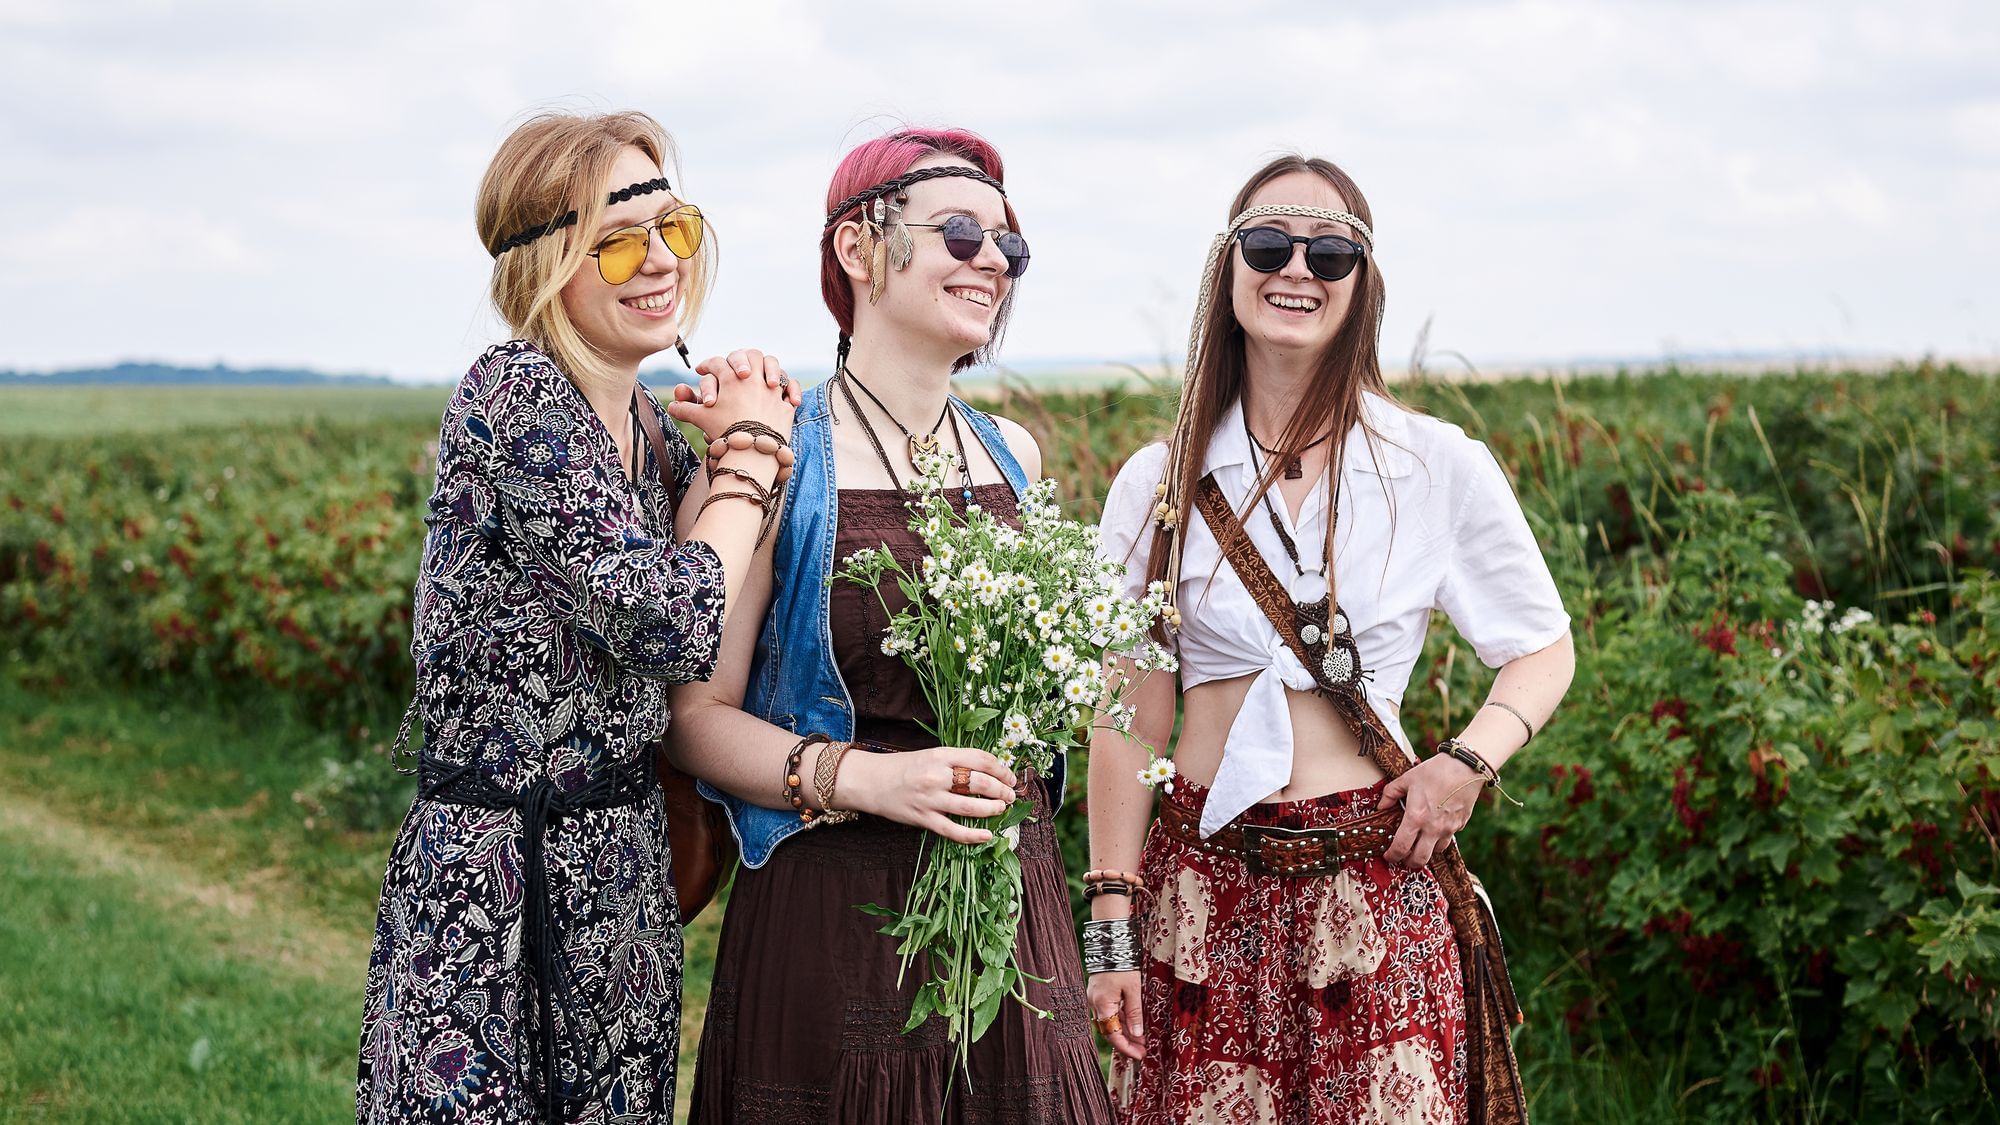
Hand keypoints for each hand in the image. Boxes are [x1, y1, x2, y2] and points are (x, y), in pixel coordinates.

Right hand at [664, 348, 798, 440]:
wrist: (752, 450)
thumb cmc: (725, 432)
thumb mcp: (702, 418)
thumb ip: (686, 409)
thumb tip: (671, 406)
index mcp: (731, 378)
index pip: (717, 363)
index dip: (707, 365)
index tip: (702, 369)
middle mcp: (753, 379)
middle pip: (749, 355)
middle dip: (741, 358)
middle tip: (736, 368)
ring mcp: (772, 390)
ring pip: (773, 365)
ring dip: (769, 367)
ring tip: (764, 376)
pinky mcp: (786, 404)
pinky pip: (791, 388)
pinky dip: (790, 390)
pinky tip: (787, 396)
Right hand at [839, 746, 1016, 844]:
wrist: (871, 781)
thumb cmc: (903, 767)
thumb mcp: (931, 755)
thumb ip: (956, 761)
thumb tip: (989, 772)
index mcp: (940, 755)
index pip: (980, 759)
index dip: (1001, 769)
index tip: (1009, 776)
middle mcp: (937, 776)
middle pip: (980, 782)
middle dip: (1001, 790)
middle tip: (1010, 794)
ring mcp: (930, 799)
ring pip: (971, 807)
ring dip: (992, 809)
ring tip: (1001, 809)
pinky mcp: (924, 819)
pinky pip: (953, 831)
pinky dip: (973, 835)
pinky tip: (987, 835)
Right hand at [1087, 967, 1144, 1059]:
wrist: (1109, 943)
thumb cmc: (1122, 964)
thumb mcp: (1133, 989)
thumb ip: (1134, 1013)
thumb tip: (1137, 1034)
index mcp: (1103, 1005)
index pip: (1113, 1035)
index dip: (1127, 1048)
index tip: (1140, 1055)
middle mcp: (1095, 1004)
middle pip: (1110, 1031)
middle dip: (1126, 1043)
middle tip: (1142, 1052)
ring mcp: (1095, 999)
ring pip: (1110, 1023)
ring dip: (1124, 1033)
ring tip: (1140, 1041)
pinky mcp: (1098, 994)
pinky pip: (1109, 1013)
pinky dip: (1120, 1021)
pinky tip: (1131, 1026)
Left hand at [1377, 755, 1483, 868]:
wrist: (1465, 767)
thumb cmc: (1435, 771)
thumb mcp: (1407, 779)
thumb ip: (1390, 794)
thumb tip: (1380, 806)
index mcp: (1416, 817)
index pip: (1401, 847)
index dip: (1392, 856)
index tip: (1388, 856)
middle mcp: (1433, 828)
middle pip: (1419, 859)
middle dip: (1409, 862)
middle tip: (1403, 856)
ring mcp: (1449, 828)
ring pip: (1436, 852)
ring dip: (1426, 851)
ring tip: (1420, 843)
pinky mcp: (1461, 825)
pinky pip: (1448, 838)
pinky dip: (1440, 839)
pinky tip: (1435, 829)